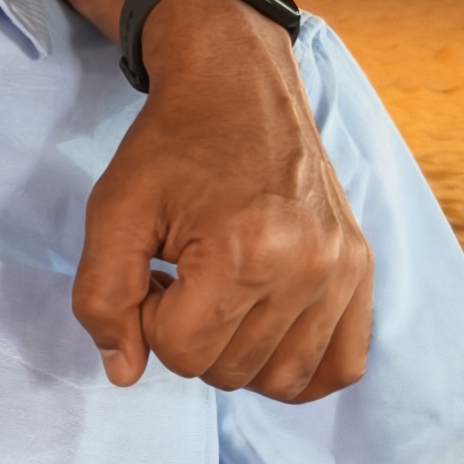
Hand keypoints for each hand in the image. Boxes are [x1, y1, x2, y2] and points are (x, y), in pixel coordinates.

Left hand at [73, 0, 372, 401]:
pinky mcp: (361, 268)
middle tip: (186, 274)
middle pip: (230, 371)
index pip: (181, 354)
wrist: (237, 84)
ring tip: (223, 293)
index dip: (150, 320)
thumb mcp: (113, 211)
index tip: (156, 271)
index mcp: (245, 252)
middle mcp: (308, 269)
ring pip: (280, 379)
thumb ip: (102, 298)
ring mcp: (343, 271)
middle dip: (192, 334)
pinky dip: (300, 366)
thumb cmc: (172, 145)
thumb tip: (125, 372)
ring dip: (238, 350)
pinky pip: (343, 366)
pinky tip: (267, 329)